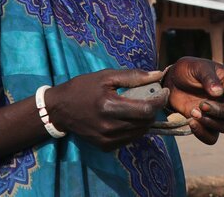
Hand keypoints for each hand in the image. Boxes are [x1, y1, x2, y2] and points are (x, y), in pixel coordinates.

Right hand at [47, 69, 168, 151]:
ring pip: (140, 133)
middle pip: (145, 122)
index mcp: (109, 106)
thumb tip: (157, 75)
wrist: (60, 109)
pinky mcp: (106, 147)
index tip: (163, 92)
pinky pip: (129, 139)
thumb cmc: (83, 88)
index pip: (146, 109)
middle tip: (150, 98)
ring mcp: (107, 139)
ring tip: (138, 108)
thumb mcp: (106, 76)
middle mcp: (109, 127)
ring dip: (144, 120)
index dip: (159, 101)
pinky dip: (134, 128)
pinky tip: (126, 118)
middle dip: (152, 110)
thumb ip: (133, 76)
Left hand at [162, 57, 223, 144]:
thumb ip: (208, 77)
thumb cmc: (189, 70)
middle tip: (202, 104)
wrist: (172, 81)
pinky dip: (203, 134)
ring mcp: (219, 115)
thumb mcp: (198, 67)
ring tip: (194, 112)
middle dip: (221, 112)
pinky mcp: (206, 124)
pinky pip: (212, 138)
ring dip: (213, 123)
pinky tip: (192, 122)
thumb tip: (219, 92)